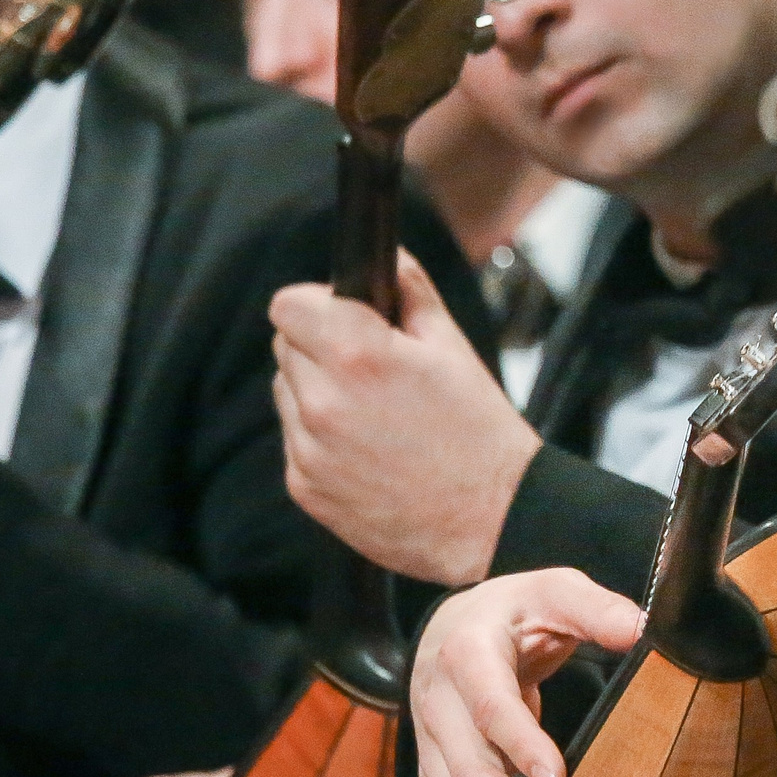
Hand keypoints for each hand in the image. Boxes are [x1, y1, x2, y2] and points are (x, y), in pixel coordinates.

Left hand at [270, 250, 540, 583]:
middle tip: (370, 366)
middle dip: (320, 345)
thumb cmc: (479, 433)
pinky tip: (369, 449)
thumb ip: (409, 289)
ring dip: (317, 391)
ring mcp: (309, 449)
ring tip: (374, 412)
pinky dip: (321, 438)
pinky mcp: (305, 487)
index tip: (340, 314)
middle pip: (285, 345)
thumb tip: (385, 257)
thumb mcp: (452, 346)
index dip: (316, 303)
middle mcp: (323, 401)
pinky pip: (296, 442)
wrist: (491, 519)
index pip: (288, 305)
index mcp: (357, 355)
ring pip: (288, 393)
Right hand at [409, 569, 644, 776]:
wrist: (455, 625)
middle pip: (470, 776)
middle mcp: (437, 705)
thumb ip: (593, 607)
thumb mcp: (553, 590)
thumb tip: (637, 628)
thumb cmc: (516, 611)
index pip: (490, 706)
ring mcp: (430, 749)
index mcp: (465, 653)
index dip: (520, 745)